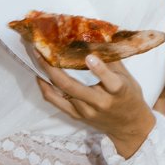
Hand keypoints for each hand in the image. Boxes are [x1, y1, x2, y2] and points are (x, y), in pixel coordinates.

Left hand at [34, 54, 155, 158]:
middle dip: (53, 68)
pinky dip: (45, 87)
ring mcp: (85, 111)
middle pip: (72, 87)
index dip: (100, 70)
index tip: (90, 57)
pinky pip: (55, 101)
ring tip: (35, 56)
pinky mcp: (76, 116)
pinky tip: (39, 74)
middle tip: (40, 49)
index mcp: (118, 92)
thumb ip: (112, 60)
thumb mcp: (128, 78)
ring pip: (60, 92)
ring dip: (45, 74)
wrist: (128, 126)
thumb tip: (98, 37)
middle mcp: (99, 103)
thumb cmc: (129, 97)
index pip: (110, 81)